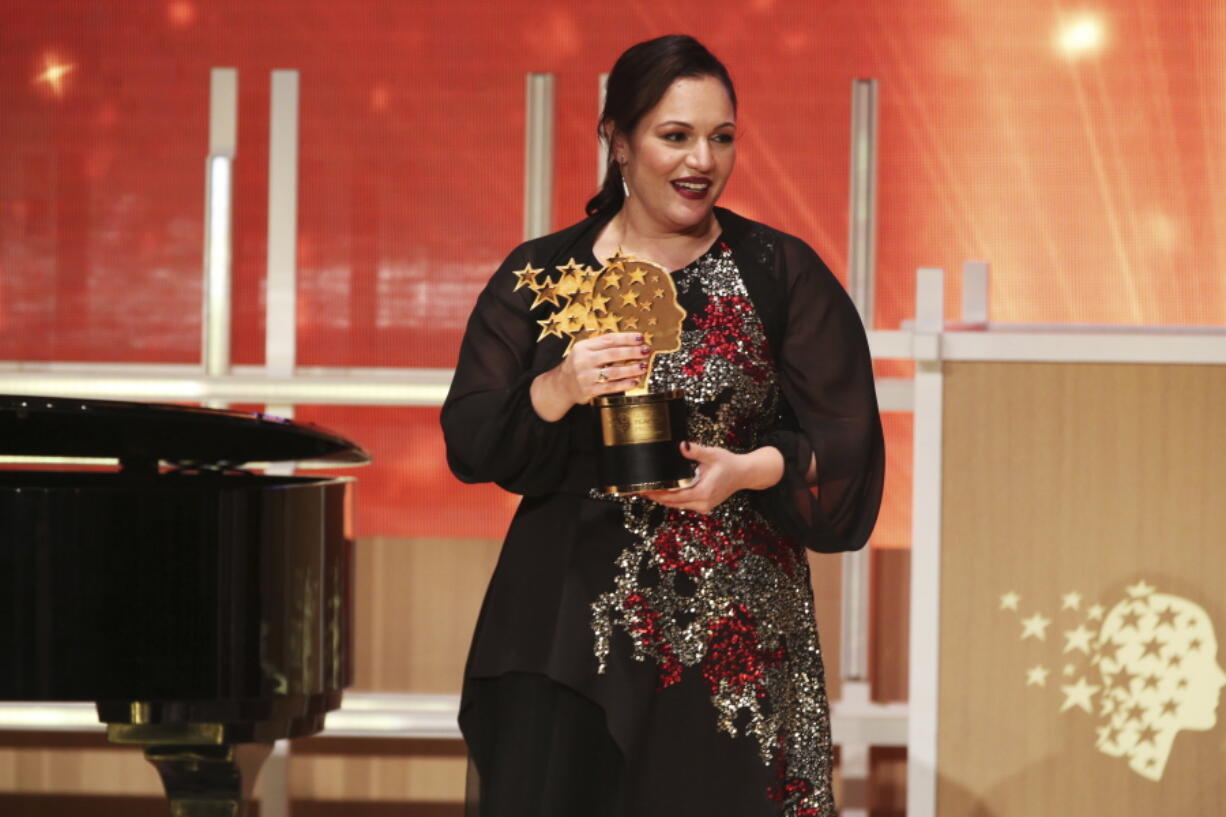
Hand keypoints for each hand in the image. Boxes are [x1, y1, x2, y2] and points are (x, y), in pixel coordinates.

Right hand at [530, 332, 649, 420]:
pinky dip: (624, 384)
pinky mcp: (589, 390)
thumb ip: (603, 345)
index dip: (626, 338)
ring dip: (631, 369)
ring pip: (613, 372)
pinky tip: (634, 381)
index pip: (608, 339)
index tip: (641, 338)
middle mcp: (583, 360)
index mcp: (584, 347)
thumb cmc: (580, 365)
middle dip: (632, 352)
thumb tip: (631, 341)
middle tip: (646, 351)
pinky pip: (610, 387)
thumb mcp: (585, 350)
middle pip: (612, 354)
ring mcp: (586, 376)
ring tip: (643, 367)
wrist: (562, 385)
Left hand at [639, 442, 783, 514]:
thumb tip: (682, 446)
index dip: (657, 493)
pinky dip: (672, 499)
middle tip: (638, 489)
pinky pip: (683, 504)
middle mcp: (702, 503)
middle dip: (655, 496)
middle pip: (672, 503)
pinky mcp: (703, 505)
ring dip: (662, 498)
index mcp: (703, 492)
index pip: (673, 496)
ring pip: (676, 505)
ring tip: (646, 490)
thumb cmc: (730, 463)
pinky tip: (662, 491)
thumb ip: (696, 451)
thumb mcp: (713, 454)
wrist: (745, 474)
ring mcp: (703, 506)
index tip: (643, 488)